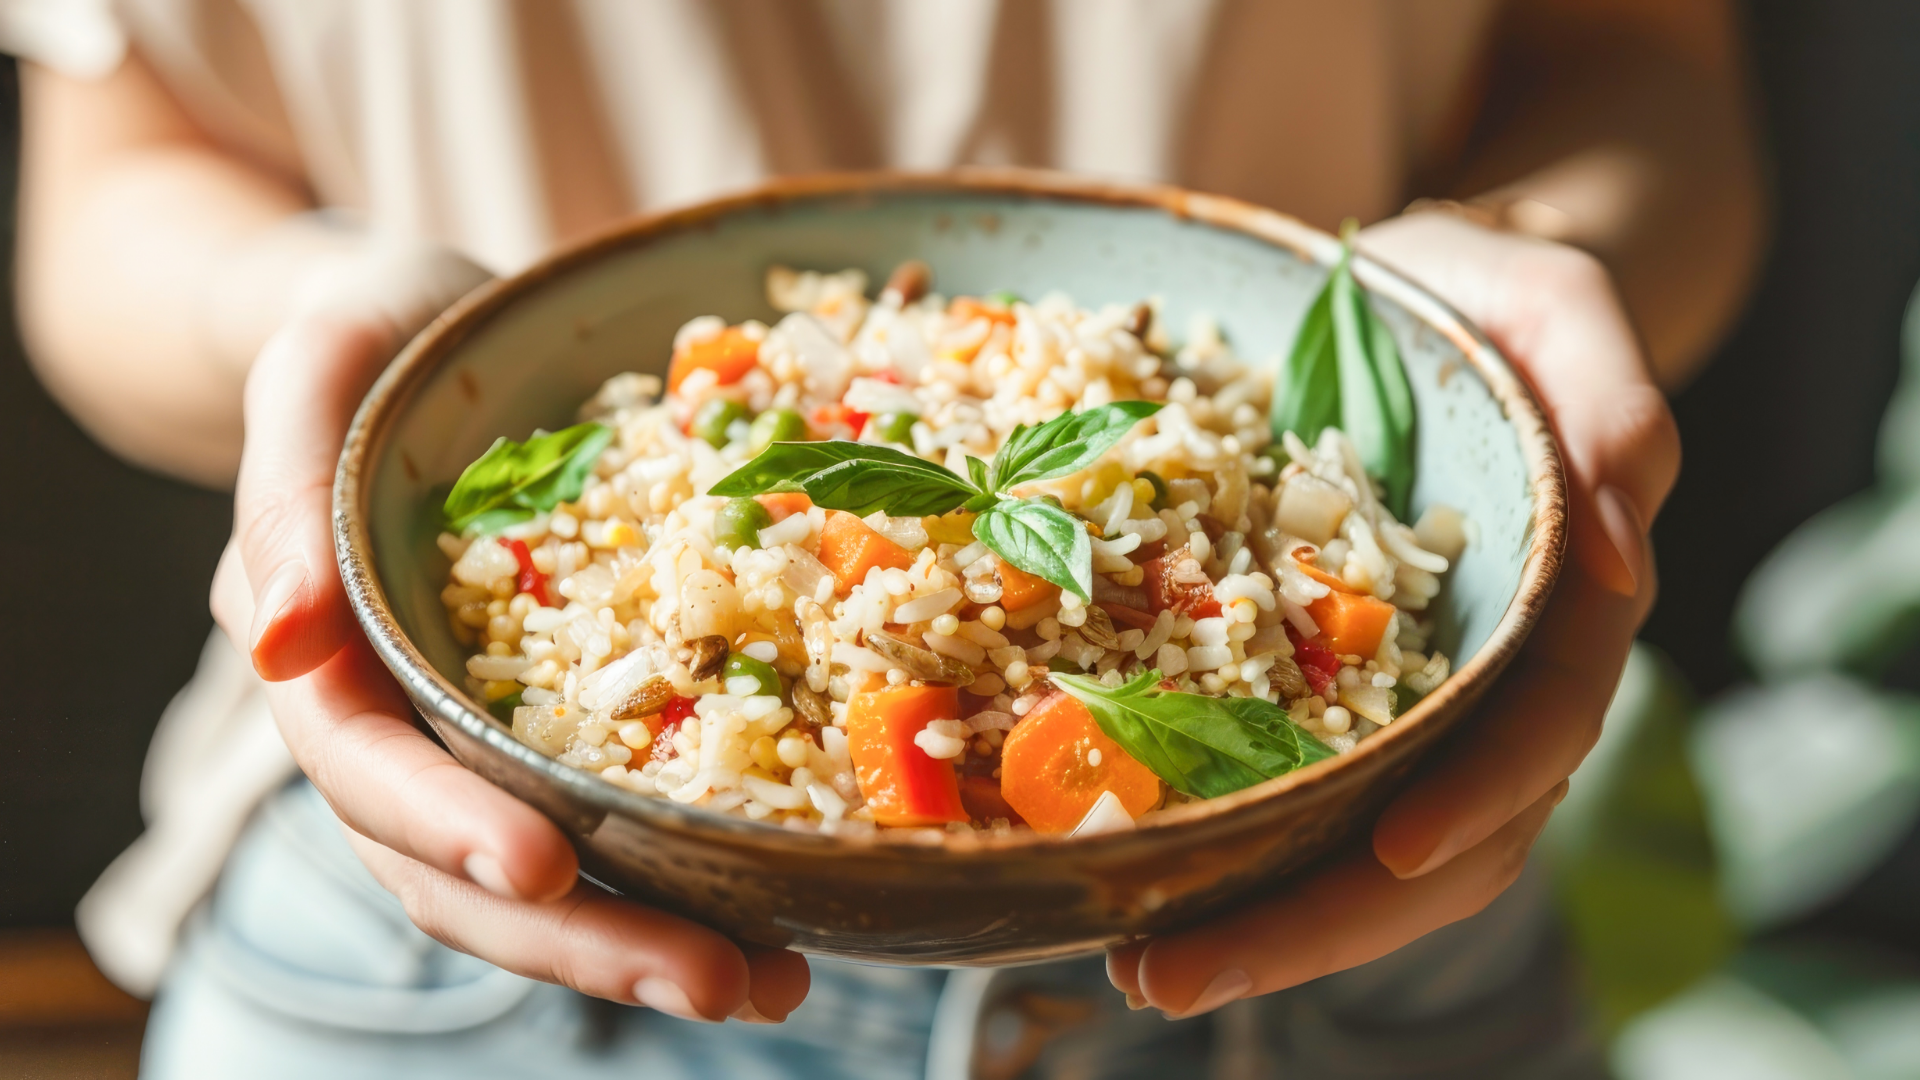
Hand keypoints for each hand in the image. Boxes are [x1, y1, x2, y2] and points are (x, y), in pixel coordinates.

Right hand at [211, 256, 809, 1023]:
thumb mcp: (322, 366)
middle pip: (464, 873)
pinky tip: (778, 911)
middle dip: (586, 939)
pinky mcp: (561, 724)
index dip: (451, 828)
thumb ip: (285, 493)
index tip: (548, 869)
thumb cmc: (374, 331)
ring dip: (647, 945)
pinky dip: (681, 879)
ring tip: (773, 983)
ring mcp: (481, 737)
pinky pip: (611, 820)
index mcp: (327, 657)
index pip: (370, 771)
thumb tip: (277, 641)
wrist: (432, 330)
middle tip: (721, 981)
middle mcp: (400, 723)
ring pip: (542, 880)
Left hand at [1107, 213, 1678, 1016]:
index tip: (1391, 853)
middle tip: (1176, 972)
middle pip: (1439, 841)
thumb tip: (1627, 550)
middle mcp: (1482, 680)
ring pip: (1360, 848)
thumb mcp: (1558, 307)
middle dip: (1320, 918)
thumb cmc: (1484, 302)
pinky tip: (1133, 882)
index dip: (1475, 800)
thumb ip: (1611, 403)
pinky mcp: (1318, 688)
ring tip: (1139, 968)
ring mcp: (1400, 698)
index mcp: (1556, 609)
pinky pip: (1290, 791)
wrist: (1410, 302)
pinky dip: (1230, 850)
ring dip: (1261, 921)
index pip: (1534, 733)